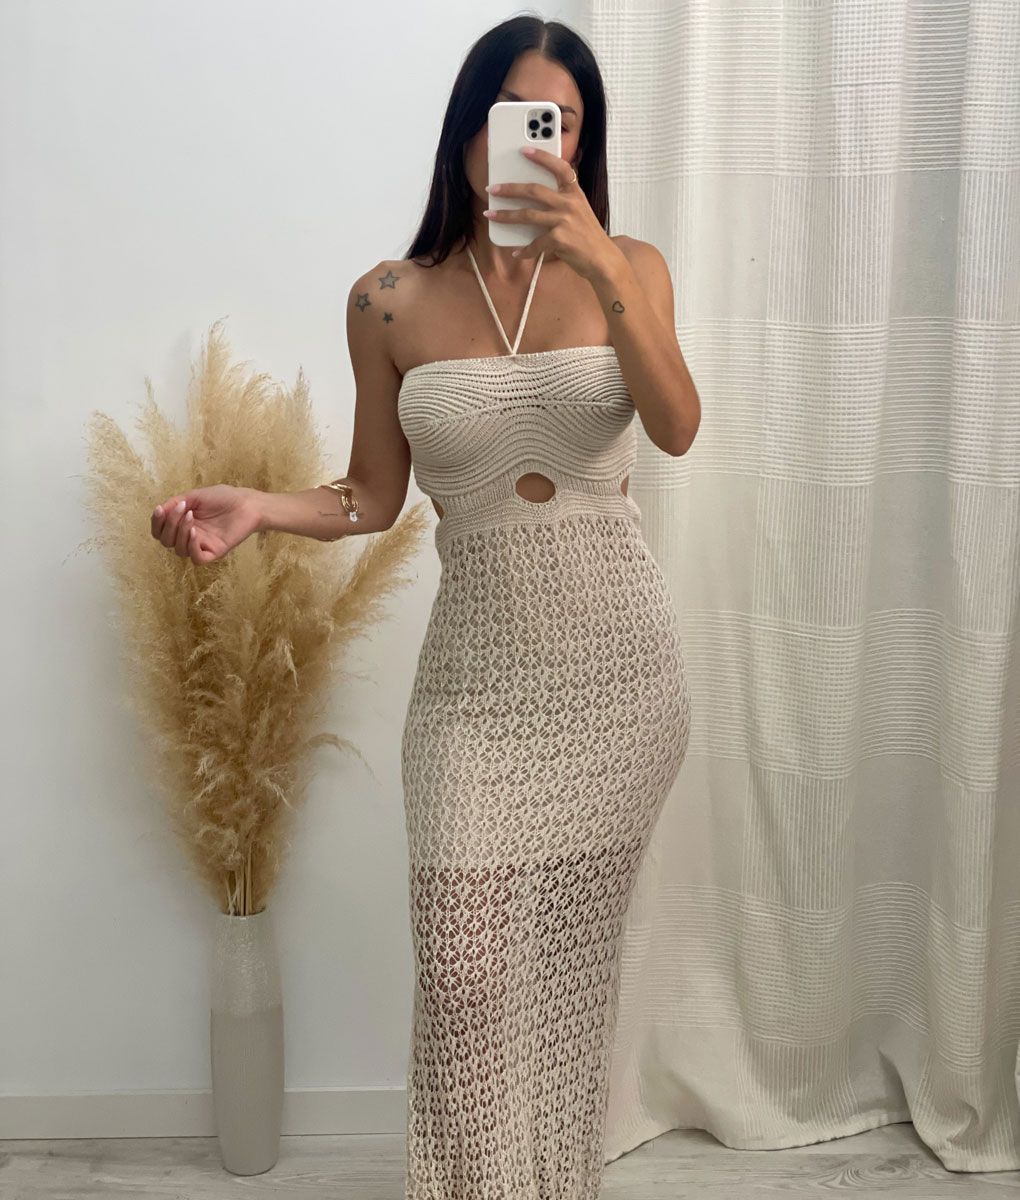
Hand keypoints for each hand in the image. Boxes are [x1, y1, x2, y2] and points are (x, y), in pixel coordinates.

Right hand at [150, 484, 261, 563]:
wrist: (247, 502)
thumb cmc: (223, 498)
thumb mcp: (194, 496)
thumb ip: (175, 504)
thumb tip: (159, 511)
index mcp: (183, 523)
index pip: (160, 531)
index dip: (156, 522)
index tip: (160, 509)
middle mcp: (190, 536)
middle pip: (166, 541)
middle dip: (170, 524)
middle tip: (183, 509)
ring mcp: (202, 545)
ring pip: (179, 550)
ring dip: (180, 532)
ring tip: (191, 516)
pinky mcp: (215, 552)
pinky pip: (196, 559)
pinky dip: (191, 547)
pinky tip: (194, 533)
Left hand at [484, 145, 620, 280]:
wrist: (602, 259)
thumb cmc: (588, 236)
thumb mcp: (580, 211)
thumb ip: (562, 201)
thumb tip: (534, 199)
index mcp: (575, 193)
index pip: (559, 167)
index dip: (542, 157)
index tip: (524, 150)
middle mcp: (569, 203)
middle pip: (533, 190)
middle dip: (510, 189)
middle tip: (492, 189)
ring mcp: (564, 220)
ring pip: (527, 215)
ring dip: (505, 215)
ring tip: (490, 215)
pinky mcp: (559, 239)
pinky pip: (535, 243)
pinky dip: (524, 250)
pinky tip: (517, 252)